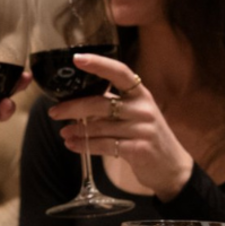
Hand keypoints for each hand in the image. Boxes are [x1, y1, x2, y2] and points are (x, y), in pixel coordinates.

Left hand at [48, 53, 193, 200]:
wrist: (171, 167)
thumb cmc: (146, 137)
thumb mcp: (135, 115)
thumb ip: (113, 105)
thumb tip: (76, 101)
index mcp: (141, 94)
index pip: (120, 72)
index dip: (98, 64)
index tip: (77, 58)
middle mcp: (143, 108)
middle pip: (101, 103)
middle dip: (73, 107)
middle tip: (54, 112)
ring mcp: (142, 129)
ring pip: (100, 126)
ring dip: (77, 130)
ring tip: (63, 133)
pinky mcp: (138, 149)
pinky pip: (104, 145)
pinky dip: (85, 145)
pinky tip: (72, 145)